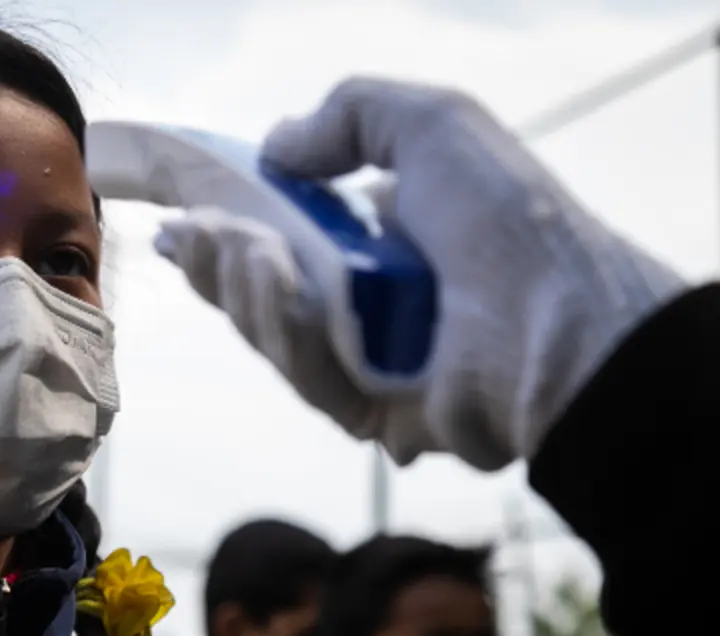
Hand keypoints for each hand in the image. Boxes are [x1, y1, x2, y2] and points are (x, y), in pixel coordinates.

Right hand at [154, 78, 684, 468]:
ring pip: (273, 335)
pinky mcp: (372, 415)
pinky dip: (288, 331)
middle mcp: (374, 305)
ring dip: (248, 288)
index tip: (182, 218)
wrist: (558, 321)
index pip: (288, 240)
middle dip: (218, 262)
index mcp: (385, 242)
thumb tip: (278, 148)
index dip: (229, 232)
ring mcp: (372, 363)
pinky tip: (282, 287)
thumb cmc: (505, 219)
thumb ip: (349, 117)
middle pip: (263, 295)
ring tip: (245, 247)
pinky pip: (306, 376)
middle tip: (188, 234)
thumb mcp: (432, 123)